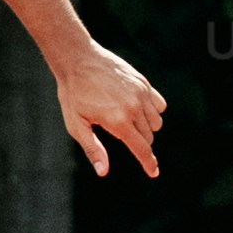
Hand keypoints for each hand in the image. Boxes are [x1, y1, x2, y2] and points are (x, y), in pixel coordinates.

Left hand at [55, 41, 165, 177]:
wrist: (77, 59)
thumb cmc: (73, 94)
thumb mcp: (76, 125)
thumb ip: (93, 149)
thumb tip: (103, 172)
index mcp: (118, 121)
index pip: (141, 148)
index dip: (148, 163)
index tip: (154, 173)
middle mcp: (134, 108)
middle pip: (148, 137)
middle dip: (139, 142)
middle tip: (119, 132)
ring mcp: (141, 94)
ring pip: (156, 122)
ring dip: (146, 128)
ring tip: (126, 120)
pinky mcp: (144, 83)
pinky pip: (160, 105)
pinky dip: (153, 111)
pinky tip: (138, 109)